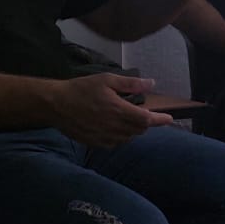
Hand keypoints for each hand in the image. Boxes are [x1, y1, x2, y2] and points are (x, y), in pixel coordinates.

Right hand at [49, 73, 172, 147]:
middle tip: (140, 111)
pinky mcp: (95, 143)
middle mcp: (114, 127)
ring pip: (128, 137)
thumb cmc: (81, 89)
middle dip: (144, 121)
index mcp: (119, 110)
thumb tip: (152, 83)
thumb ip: (131, 84)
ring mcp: (104, 137)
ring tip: (124, 117)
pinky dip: (120, 136)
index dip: (160, 119)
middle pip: (139, 129)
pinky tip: (112, 126)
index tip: (169, 118)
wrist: (55, 105)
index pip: (147, 119)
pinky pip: (115, 143)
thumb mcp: (107, 80)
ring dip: (132, 129)